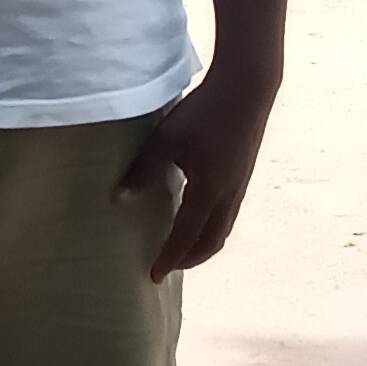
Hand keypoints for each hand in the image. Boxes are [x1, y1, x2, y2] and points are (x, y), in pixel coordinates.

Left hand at [117, 67, 276, 279]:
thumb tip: (119, 199)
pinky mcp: (243, 174)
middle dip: (189, 259)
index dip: (169, 258)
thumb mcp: (166, 141)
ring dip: (203, 244)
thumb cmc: (204, 113)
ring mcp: (240, 186)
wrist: (247, 89)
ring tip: (182, 249)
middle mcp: (229, 196)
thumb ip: (143, 170)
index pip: (185, 236)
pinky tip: (198, 216)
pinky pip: (228, 214)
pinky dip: (212, 227)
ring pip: (223, 229)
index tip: (154, 276)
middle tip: (168, 267)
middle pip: (211, 242)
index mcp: (209, 192)